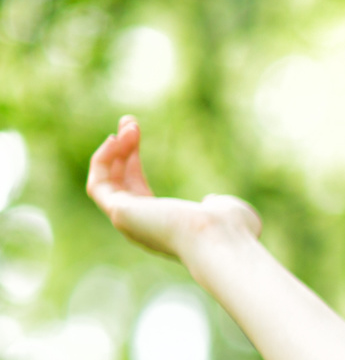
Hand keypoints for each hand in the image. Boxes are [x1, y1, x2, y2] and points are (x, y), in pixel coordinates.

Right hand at [86, 116, 259, 262]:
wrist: (221, 238)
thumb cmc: (231, 229)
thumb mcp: (229, 210)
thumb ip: (217, 204)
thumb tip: (213, 200)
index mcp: (161, 226)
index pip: (137, 191)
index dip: (132, 161)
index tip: (135, 135)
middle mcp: (140, 227)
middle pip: (120, 183)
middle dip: (121, 150)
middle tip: (128, 121)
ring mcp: (128, 223)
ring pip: (107, 182)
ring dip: (114, 150)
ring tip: (129, 123)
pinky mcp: (120, 214)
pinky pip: (98, 185)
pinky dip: (102, 161)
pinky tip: (114, 139)